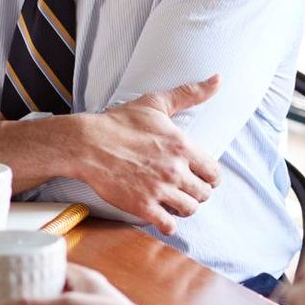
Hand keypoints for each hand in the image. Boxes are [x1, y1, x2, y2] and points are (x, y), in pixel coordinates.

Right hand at [68, 76, 222, 234]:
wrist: (86, 143)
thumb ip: (190, 93)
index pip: (214, 173)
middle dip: (195, 192)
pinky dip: (166, 223)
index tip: (197, 176)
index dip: (208, 177)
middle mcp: (175, 170)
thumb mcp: (156, 103)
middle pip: (204, 194)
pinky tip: (159, 213)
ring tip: (171, 200)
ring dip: (182, 208)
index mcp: (182, 146)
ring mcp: (159, 190)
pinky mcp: (142, 206)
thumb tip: (218, 80)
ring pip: (189, 210)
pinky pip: (168, 225)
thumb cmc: (119, 122)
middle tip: (182, 188)